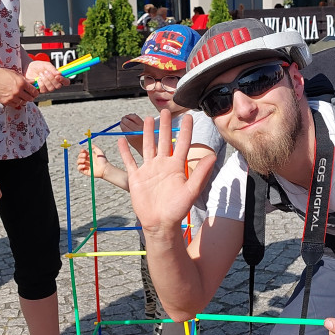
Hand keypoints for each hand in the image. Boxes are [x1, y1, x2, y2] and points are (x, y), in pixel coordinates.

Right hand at [0, 67, 37, 107]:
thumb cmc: (0, 74)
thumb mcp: (14, 73)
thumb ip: (24, 79)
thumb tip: (33, 81)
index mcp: (21, 83)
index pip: (34, 91)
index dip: (35, 91)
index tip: (34, 91)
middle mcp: (17, 91)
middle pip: (30, 98)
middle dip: (30, 96)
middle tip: (28, 94)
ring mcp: (12, 97)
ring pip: (23, 102)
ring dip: (23, 99)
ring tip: (20, 95)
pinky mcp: (6, 102)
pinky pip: (15, 105)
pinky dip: (16, 102)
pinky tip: (14, 98)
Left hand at [26, 59, 68, 92]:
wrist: (28, 68)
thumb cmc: (38, 66)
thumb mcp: (45, 64)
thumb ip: (52, 68)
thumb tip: (59, 73)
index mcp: (57, 77)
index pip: (66, 82)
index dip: (64, 80)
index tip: (58, 76)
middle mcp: (54, 83)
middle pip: (58, 86)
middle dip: (52, 79)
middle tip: (46, 72)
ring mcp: (48, 88)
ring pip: (51, 89)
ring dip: (46, 81)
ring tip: (41, 74)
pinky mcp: (41, 90)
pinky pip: (43, 90)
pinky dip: (41, 84)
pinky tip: (38, 79)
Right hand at [77, 145, 107, 177]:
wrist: (105, 168)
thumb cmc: (103, 160)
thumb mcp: (99, 152)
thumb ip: (95, 147)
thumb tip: (90, 144)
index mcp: (90, 156)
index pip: (83, 153)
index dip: (82, 151)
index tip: (83, 150)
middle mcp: (87, 161)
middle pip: (79, 157)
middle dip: (80, 155)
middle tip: (85, 155)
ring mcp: (86, 166)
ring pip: (78, 162)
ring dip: (79, 160)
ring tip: (84, 160)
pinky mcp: (85, 172)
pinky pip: (79, 169)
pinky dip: (80, 166)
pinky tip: (84, 165)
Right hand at [116, 110, 213, 232]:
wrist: (160, 223)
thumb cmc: (177, 209)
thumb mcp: (191, 191)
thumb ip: (201, 174)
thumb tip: (212, 157)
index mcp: (176, 166)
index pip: (182, 144)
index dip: (185, 130)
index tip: (189, 116)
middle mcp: (162, 165)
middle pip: (163, 140)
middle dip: (164, 126)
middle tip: (165, 111)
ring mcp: (148, 170)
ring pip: (147, 146)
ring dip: (147, 133)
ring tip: (147, 119)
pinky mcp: (136, 177)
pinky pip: (129, 161)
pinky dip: (125, 151)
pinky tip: (121, 139)